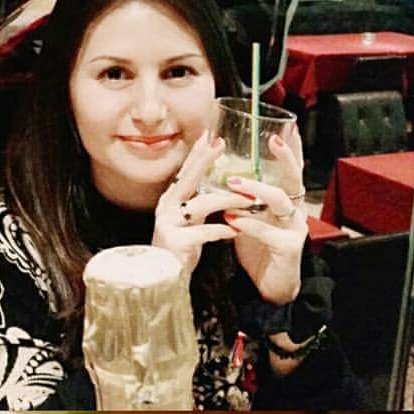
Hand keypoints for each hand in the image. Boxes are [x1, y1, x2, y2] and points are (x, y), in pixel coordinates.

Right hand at [153, 131, 253, 272]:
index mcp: (172, 200)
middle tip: (221, 144)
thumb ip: (201, 203)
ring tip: (248, 200)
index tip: (210, 134)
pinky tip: (234, 231)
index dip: (197, 153)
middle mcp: (167, 207)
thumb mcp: (190, 221)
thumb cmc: (181, 248)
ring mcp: (169, 223)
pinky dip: (220, 230)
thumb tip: (221, 184)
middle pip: (188, 178)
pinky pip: (202, 232)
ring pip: (201, 204)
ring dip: (227, 200)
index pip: (185, 171)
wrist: (165, 279)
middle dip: (205, 160)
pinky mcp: (176, 242)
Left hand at [223, 129, 307, 304]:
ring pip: (281, 200)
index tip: (286, 126)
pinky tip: (232, 220)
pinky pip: (269, 231)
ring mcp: (294, 229)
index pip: (290, 170)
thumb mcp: (247, 217)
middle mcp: (294, 211)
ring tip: (232, 183)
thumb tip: (220, 173)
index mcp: (285, 202)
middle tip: (271, 139)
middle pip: (295, 178)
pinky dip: (249, 224)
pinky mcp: (289, 248)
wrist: (269, 288)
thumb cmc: (257, 249)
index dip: (290, 148)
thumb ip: (241, 198)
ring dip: (256, 189)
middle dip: (285, 156)